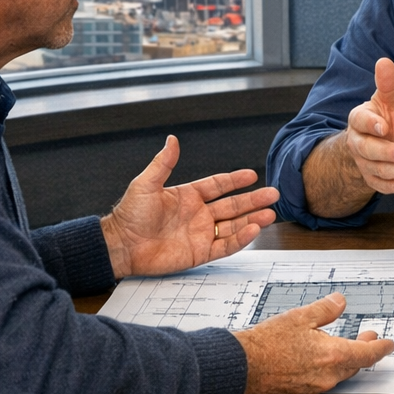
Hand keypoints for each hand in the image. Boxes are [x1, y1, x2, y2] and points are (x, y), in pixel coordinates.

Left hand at [100, 135, 279, 278]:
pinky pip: (226, 245)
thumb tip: (172, 140)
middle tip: (273, 194)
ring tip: (270, 213)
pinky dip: (241, 239)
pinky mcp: (200, 253)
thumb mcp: (146, 184)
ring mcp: (201, 234)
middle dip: (253, 200)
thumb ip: (163, 163)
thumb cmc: (129, 215)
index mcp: (188, 196)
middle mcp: (198, 214)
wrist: (121, 246)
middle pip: (233, 206)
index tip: (252, 175)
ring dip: (252, 219)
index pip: (218, 185)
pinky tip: (253, 230)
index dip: (235, 180)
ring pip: (234, 225)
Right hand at [234, 292, 393, 393]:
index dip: (381, 348)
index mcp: (332, 356)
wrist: (241, 367)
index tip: (388, 344)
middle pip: (355, 364)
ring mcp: (315, 386)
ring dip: (346, 358)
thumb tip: (340, 302)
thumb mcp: (299, 316)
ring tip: (343, 343)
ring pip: (340, 373)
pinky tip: (320, 356)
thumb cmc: (266, 344)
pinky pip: (324, 379)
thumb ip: (325, 309)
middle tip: (367, 337)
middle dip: (364, 350)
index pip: (368, 354)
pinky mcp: (302, 392)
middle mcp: (327, 375)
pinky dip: (329, 366)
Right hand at [344, 57, 393, 194]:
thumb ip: (388, 85)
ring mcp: (366, 165)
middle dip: (387, 154)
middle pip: (368, 151)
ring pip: (381, 172)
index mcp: (358, 121)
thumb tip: (384, 61)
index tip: (384, 127)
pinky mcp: (376, 181)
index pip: (360, 122)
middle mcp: (358, 145)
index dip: (371, 124)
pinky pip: (389, 187)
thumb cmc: (383, 119)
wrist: (376, 144)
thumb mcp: (388, 102)